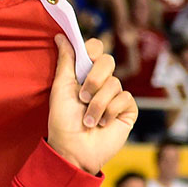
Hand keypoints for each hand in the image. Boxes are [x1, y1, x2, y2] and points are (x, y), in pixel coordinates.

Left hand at [47, 35, 135, 174]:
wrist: (73, 150)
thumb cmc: (62, 122)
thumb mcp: (60, 90)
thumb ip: (65, 62)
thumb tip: (60, 36)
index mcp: (83, 75)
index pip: (95, 49)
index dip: (92, 49)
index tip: (84, 57)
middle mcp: (101, 83)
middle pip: (107, 61)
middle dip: (94, 79)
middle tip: (82, 96)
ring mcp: (115, 96)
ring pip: (114, 83)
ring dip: (97, 104)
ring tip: (88, 120)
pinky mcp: (127, 109)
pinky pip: (124, 98)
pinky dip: (109, 111)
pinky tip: (102, 124)